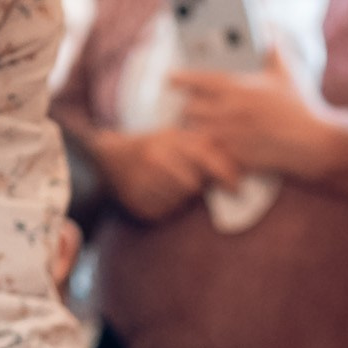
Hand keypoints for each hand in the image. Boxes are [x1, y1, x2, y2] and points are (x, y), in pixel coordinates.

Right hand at [95, 127, 242, 221]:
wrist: (109, 159)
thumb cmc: (152, 147)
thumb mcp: (175, 137)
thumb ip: (203, 146)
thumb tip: (238, 166)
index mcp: (169, 140)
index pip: (206, 159)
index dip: (225, 175)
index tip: (237, 188)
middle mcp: (156, 159)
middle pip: (193, 185)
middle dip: (198, 186)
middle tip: (197, 184)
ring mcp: (144, 182)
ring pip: (180, 200)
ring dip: (181, 197)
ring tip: (168, 184)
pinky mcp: (138, 202)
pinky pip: (165, 211)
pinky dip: (167, 205)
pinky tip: (157, 193)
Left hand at [172, 52, 330, 178]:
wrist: (312, 143)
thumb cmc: (301, 106)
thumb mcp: (288, 72)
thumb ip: (273, 49)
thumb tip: (267, 30)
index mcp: (239, 88)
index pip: (198, 80)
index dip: (180, 78)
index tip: (170, 78)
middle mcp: (230, 112)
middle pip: (190, 109)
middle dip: (188, 107)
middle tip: (191, 106)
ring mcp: (231, 136)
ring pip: (195, 132)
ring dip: (194, 129)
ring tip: (198, 127)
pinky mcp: (235, 157)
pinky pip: (209, 153)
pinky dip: (205, 150)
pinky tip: (209, 147)